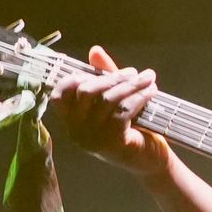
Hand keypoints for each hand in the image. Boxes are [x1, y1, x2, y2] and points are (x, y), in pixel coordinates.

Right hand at [51, 47, 169, 176]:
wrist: (150, 161)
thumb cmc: (130, 130)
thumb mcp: (114, 102)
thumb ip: (104, 78)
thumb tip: (94, 50)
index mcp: (71, 121)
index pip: (59, 96)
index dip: (75, 79)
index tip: (98, 72)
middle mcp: (76, 131)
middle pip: (86, 91)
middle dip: (111, 77)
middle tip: (133, 73)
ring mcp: (92, 138)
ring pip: (108, 99)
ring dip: (131, 84)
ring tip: (148, 78)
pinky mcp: (112, 141)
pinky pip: (124, 110)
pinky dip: (140, 96)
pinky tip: (152, 90)